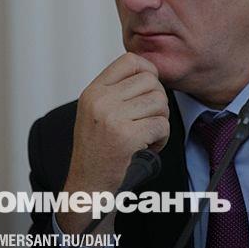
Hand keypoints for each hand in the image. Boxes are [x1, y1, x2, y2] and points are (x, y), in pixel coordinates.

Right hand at [58, 53, 169, 233]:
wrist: (87, 187)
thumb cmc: (97, 151)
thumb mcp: (96, 112)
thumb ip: (117, 91)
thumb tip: (150, 72)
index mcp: (93, 91)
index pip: (130, 60)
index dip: (148, 71)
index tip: (149, 90)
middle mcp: (100, 100)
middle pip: (151, 82)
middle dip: (158, 102)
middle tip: (149, 121)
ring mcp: (112, 118)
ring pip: (159, 103)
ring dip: (160, 122)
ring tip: (147, 136)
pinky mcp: (126, 136)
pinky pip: (161, 125)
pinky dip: (161, 139)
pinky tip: (148, 148)